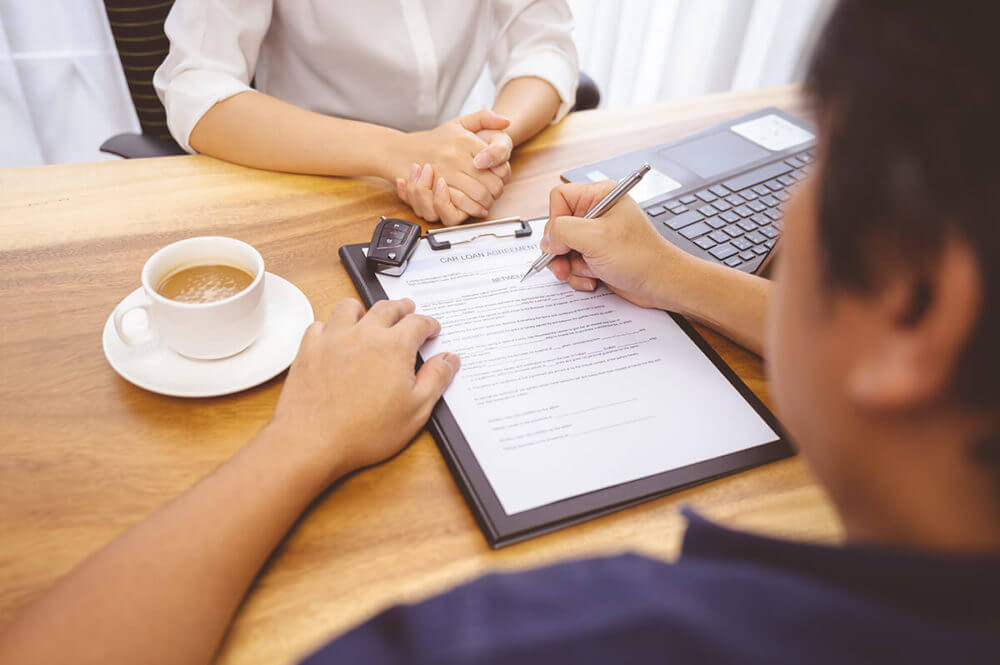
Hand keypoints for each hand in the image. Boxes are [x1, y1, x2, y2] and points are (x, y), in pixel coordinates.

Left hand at [269, 298, 459, 482]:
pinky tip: (334, 336)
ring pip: (350, 307)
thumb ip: (436, 379)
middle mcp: (364, 333)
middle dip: (401, 307)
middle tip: (407, 309)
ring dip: (364, 309)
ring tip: (369, 316)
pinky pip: (320, 324)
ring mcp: (333, 338)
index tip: (432, 328)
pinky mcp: (309, 349)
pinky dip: (330, 326)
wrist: (313, 441)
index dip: (429, 324)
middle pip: (386, 307)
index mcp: (394, 346)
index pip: (418, 322)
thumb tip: (450, 359)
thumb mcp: (416, 410)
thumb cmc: (364, 431)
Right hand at [393, 110, 509, 221]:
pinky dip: (472, 209)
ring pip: (478, 194)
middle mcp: (454, 156)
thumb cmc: (432, 140)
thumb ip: (483, 118)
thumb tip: (506, 121)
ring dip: (487, 202)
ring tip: (488, 201)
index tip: (502, 176)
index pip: (497, 161)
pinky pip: (461, 204)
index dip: (504, 172)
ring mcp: (444, 173)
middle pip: (490, 181)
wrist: (400, 151)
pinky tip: (476, 207)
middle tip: (497, 192)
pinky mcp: (435, 189)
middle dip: (498, 191)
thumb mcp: (458, 123)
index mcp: (463, 140)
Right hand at [541, 182, 700, 309]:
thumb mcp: (596, 238)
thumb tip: (547, 240)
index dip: (555, 219)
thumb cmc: (641, 257)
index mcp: (600, 196)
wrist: (660, 284)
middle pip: (557, 227)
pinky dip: (579, 275)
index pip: (559, 198)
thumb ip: (562, 231)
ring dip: (570, 266)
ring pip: (562, 249)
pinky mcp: (596, 255)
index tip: (561, 239)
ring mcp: (596, 236)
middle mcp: (596, 213)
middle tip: (564, 263)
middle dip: (559, 250)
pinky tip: (595, 278)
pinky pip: (573, 263)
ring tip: (589, 271)